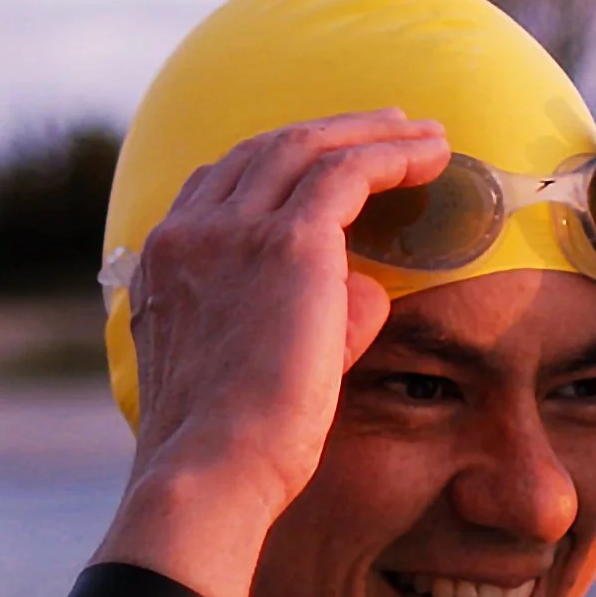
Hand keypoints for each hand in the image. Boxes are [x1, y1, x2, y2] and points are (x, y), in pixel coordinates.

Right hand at [93, 110, 450, 596]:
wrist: (210, 468)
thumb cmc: (230, 446)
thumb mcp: (246, 367)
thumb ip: (301, 317)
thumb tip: (363, 289)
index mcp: (164, 262)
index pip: (218, 183)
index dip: (276, 163)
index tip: (322, 163)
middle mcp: (190, 233)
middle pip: (265, 150)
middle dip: (330, 133)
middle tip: (385, 128)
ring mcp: (234, 231)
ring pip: (309, 148)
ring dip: (371, 133)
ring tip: (422, 134)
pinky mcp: (287, 243)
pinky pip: (349, 171)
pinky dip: (392, 154)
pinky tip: (431, 155)